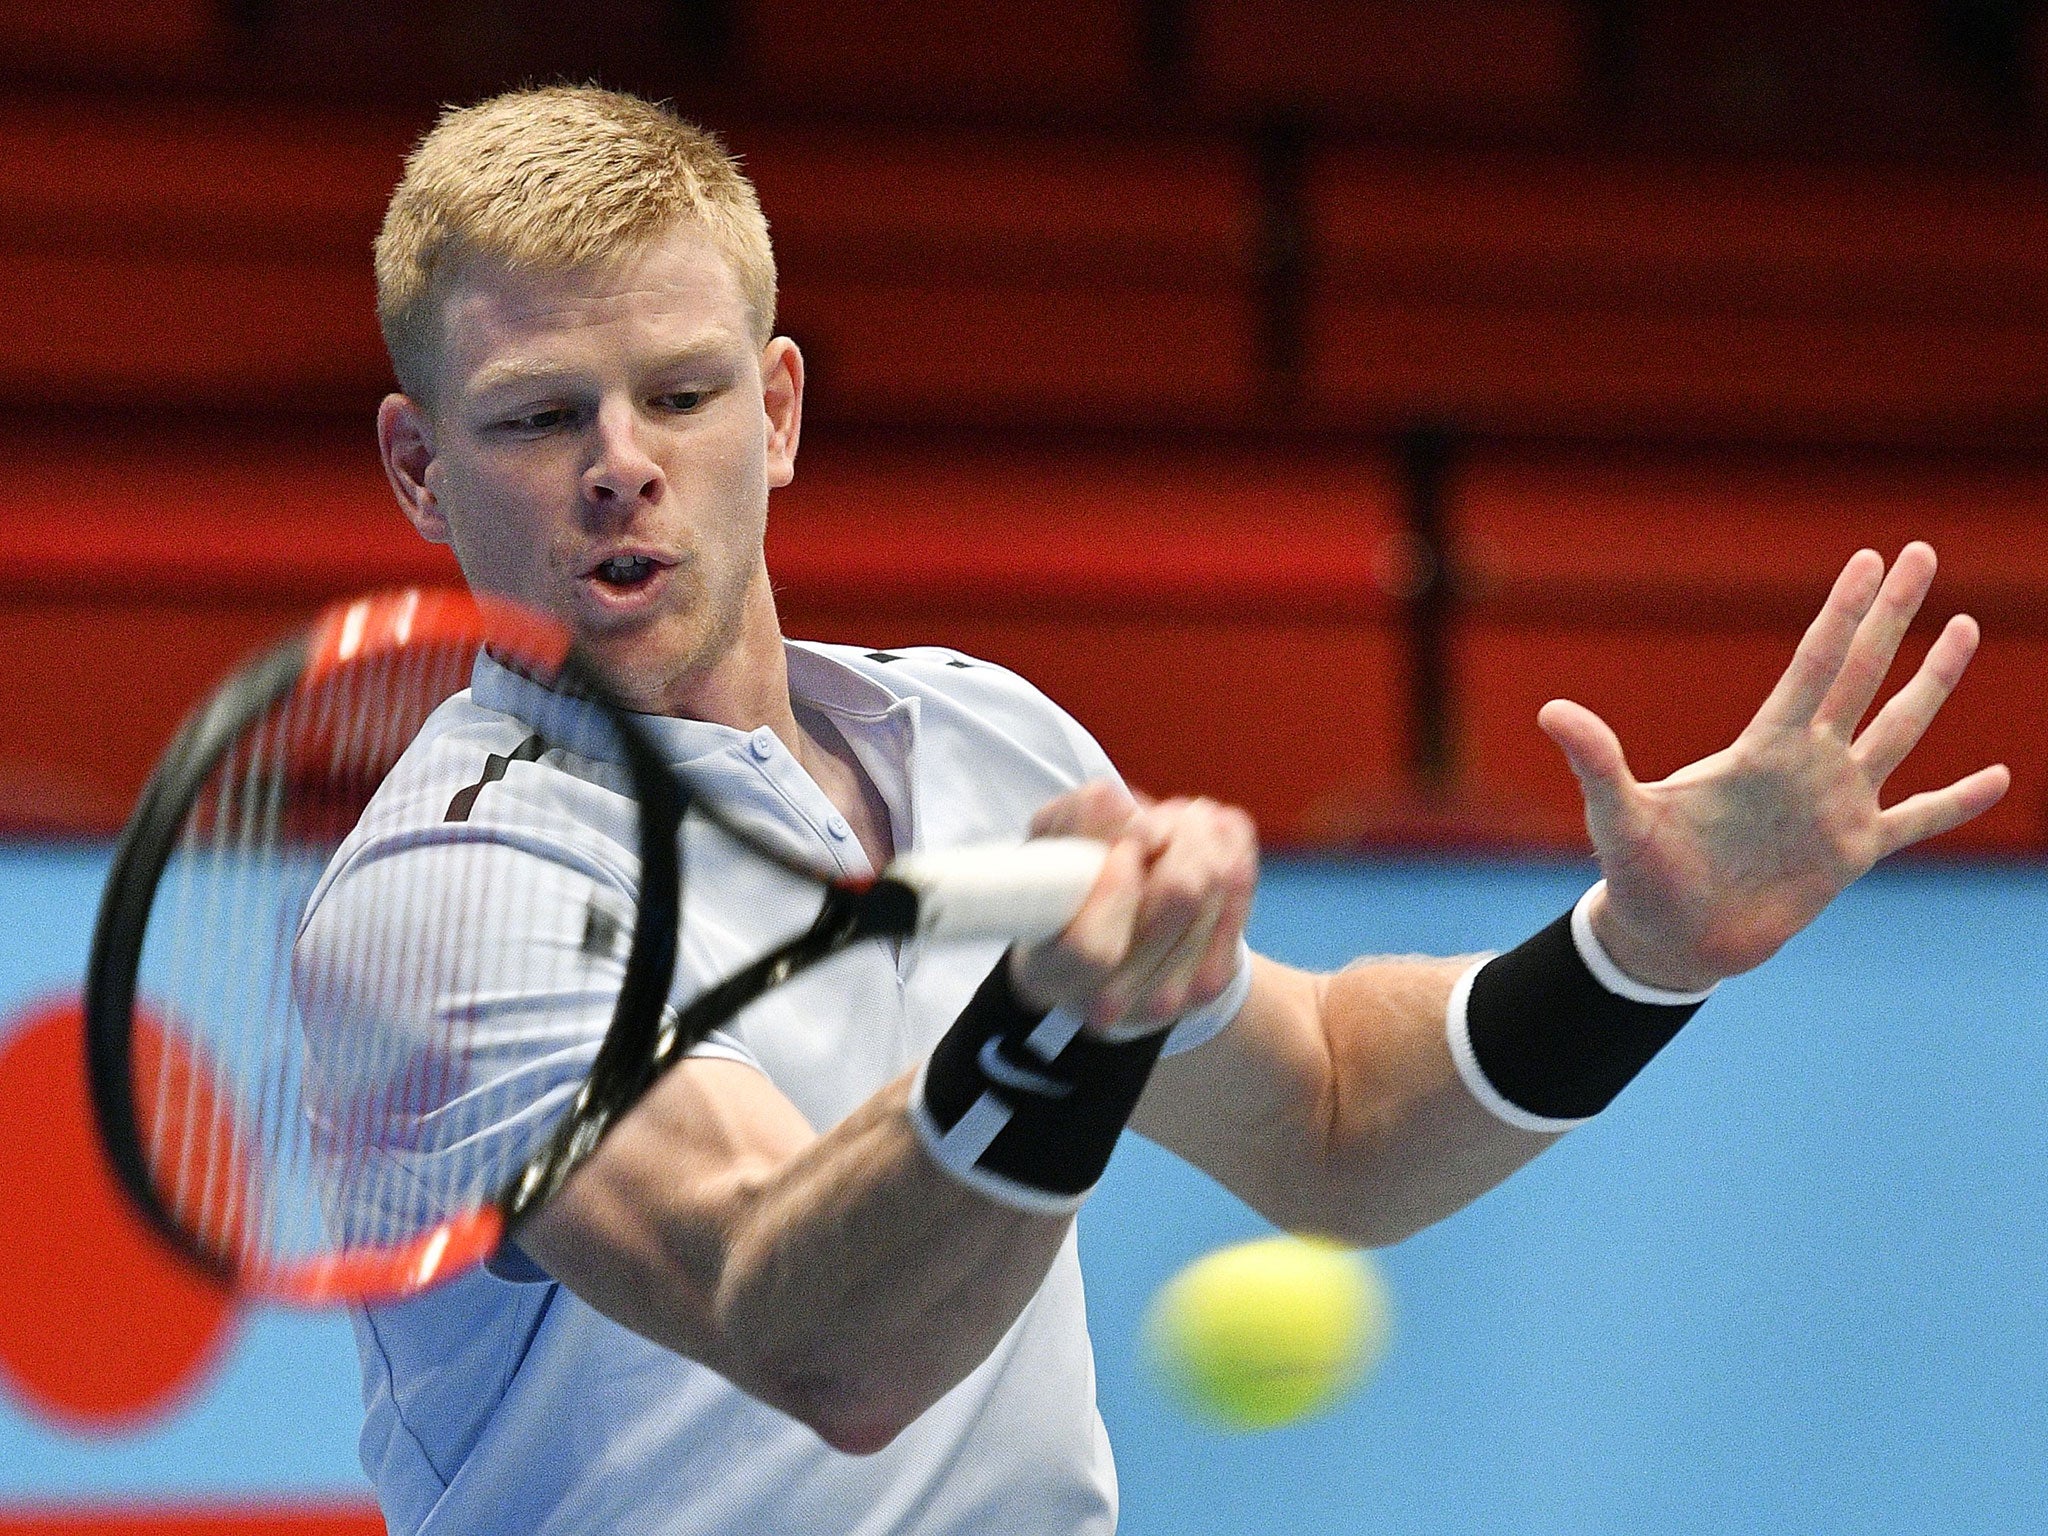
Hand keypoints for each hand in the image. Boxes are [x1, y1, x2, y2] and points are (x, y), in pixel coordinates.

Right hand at [1009, 781, 1257, 1037]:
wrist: (1121, 949)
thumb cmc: (1073, 890)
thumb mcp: (1051, 852)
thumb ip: (1070, 825)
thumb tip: (1112, 801)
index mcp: (1052, 974)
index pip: (1092, 948)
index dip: (1113, 887)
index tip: (1122, 849)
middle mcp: (1108, 1001)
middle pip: (1178, 896)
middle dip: (1173, 833)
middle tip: (1156, 819)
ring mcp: (1166, 998)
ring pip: (1214, 883)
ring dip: (1200, 833)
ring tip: (1179, 823)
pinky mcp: (1213, 980)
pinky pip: (1240, 885)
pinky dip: (1229, 846)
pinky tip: (1209, 838)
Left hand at [1541, 542, 2009, 991]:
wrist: (1670, 937)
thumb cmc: (1639, 874)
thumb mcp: (1617, 814)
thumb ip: (1596, 760)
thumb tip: (1551, 711)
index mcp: (1759, 749)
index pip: (1811, 664)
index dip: (1842, 612)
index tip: (1870, 559)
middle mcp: (1805, 764)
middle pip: (1861, 673)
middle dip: (1891, 616)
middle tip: (1920, 553)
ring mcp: (1834, 804)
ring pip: (1898, 729)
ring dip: (1932, 681)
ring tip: (1964, 627)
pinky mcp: (1851, 853)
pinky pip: (1918, 819)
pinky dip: (1955, 801)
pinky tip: (1999, 776)